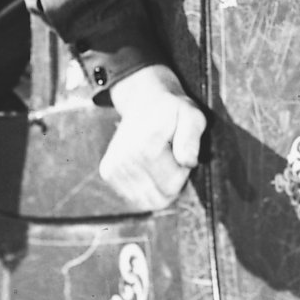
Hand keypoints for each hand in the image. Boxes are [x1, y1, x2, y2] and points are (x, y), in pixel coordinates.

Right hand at [101, 64, 206, 210]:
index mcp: (144, 147)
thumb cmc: (172, 109)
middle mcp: (123, 160)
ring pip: (147, 200)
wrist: (144, 99)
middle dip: (172, 182)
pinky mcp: (108, 173)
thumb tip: (188, 162)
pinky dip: (147, 186)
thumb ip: (191, 138)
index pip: (172, 186)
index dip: (183, 172)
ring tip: (161, 159)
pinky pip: (136, 197)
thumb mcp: (192, 115)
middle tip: (173, 156)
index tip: (181, 151)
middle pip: (159, 197)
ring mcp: (112, 168)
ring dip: (160, 184)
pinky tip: (150, 164)